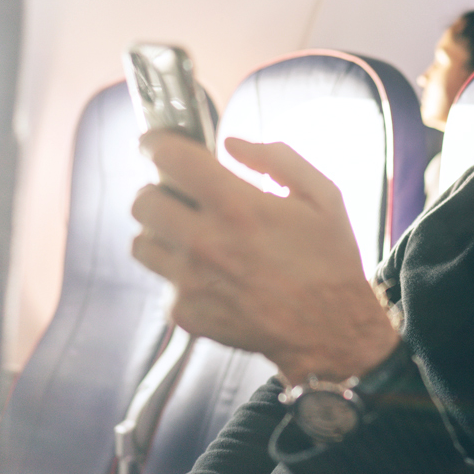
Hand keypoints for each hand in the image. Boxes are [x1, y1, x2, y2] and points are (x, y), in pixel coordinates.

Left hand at [131, 132, 399, 383]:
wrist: (332, 329)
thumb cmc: (330, 261)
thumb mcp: (323, 197)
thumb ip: (278, 159)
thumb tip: (232, 144)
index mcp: (237, 206)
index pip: (167, 158)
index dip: (156, 144)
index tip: (156, 146)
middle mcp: (205, 242)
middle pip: (142, 202)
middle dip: (159, 191)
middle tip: (181, 197)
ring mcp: (191, 282)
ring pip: (141, 243)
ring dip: (162, 234)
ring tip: (193, 238)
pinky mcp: (186, 313)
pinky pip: (163, 283)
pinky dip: (180, 276)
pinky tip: (212, 276)